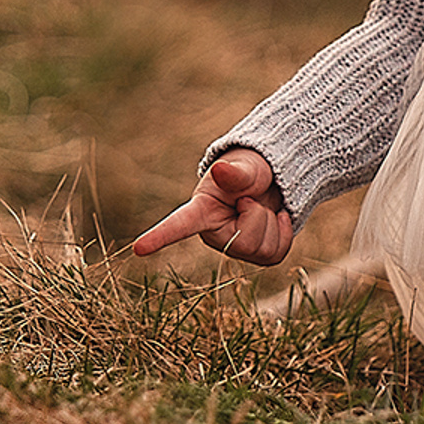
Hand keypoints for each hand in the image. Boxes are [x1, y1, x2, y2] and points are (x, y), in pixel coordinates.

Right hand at [131, 149, 293, 265]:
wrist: (271, 181)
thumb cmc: (248, 171)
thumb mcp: (244, 167)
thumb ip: (234, 172)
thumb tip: (220, 169)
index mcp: (201, 211)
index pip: (179, 224)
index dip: (160, 236)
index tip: (138, 248)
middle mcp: (214, 235)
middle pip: (245, 241)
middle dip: (259, 215)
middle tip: (252, 198)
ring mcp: (235, 249)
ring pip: (262, 249)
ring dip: (273, 223)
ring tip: (262, 206)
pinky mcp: (256, 256)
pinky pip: (277, 254)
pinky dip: (285, 232)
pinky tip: (278, 217)